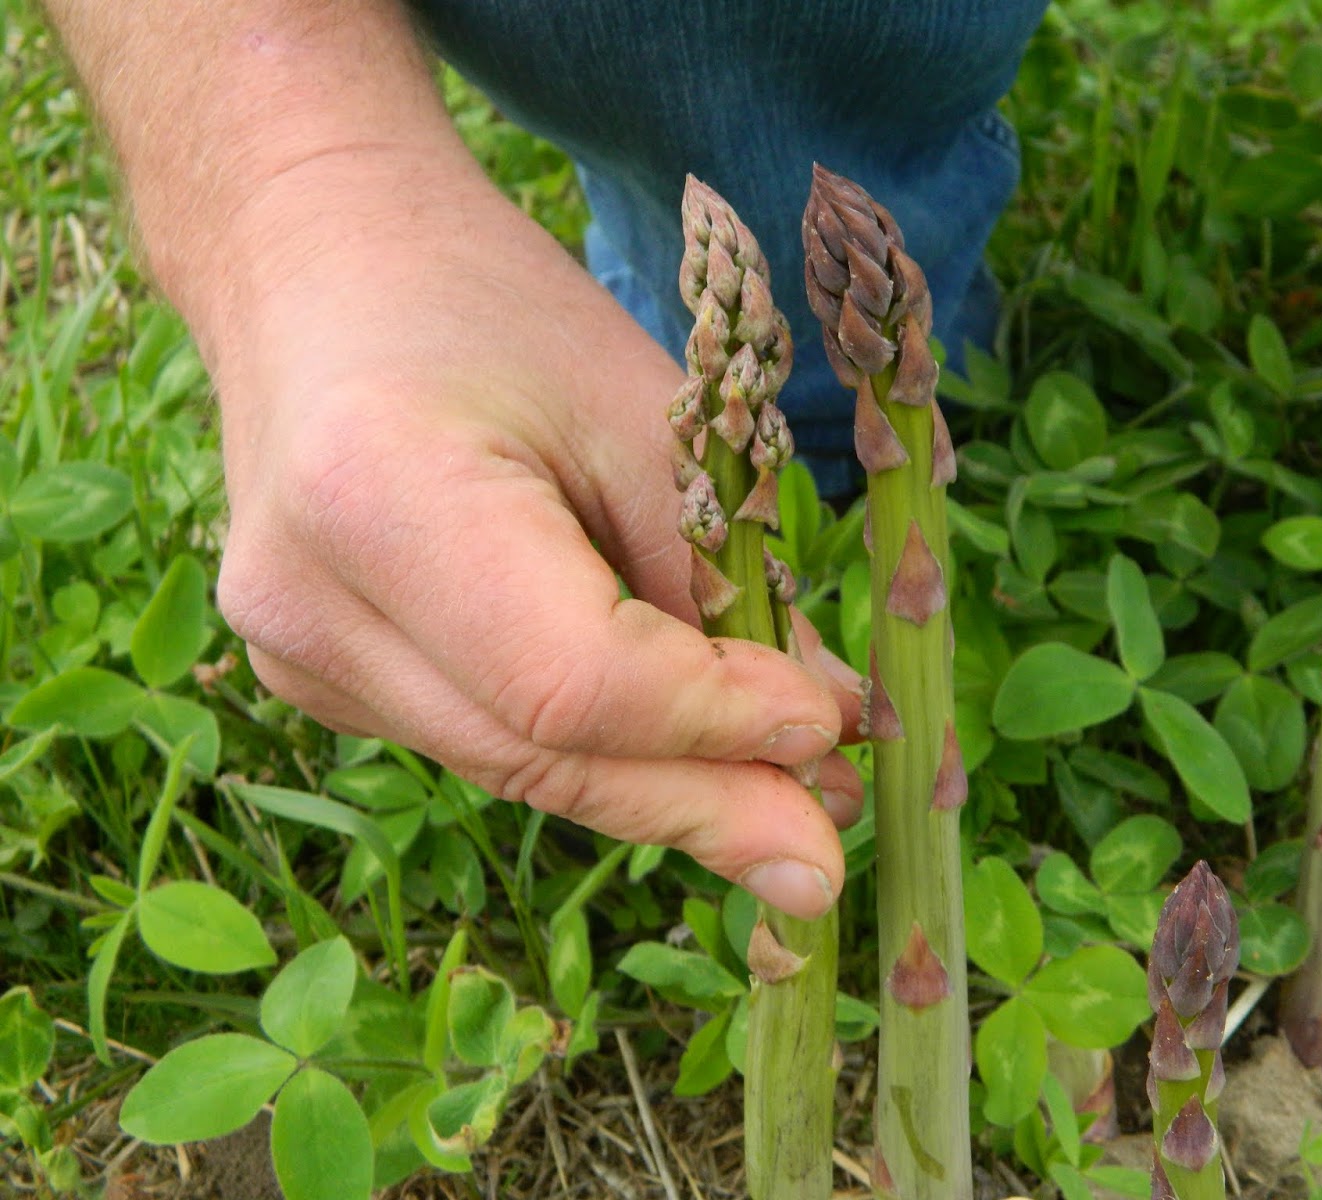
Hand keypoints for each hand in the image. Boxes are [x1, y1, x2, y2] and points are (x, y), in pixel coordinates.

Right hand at [207, 148, 861, 918]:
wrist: (324, 270)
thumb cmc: (498, 314)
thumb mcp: (644, 413)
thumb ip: (725, 577)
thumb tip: (824, 733)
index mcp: (378, 494)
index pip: (571, 678)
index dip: (713, 719)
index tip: (831, 726)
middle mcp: (308, 603)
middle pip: (541, 754)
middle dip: (702, 805)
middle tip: (826, 854)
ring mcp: (299, 658)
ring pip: (518, 767)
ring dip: (662, 793)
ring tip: (789, 805)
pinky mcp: (318, 681)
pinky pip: (488, 742)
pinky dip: (597, 753)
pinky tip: (684, 753)